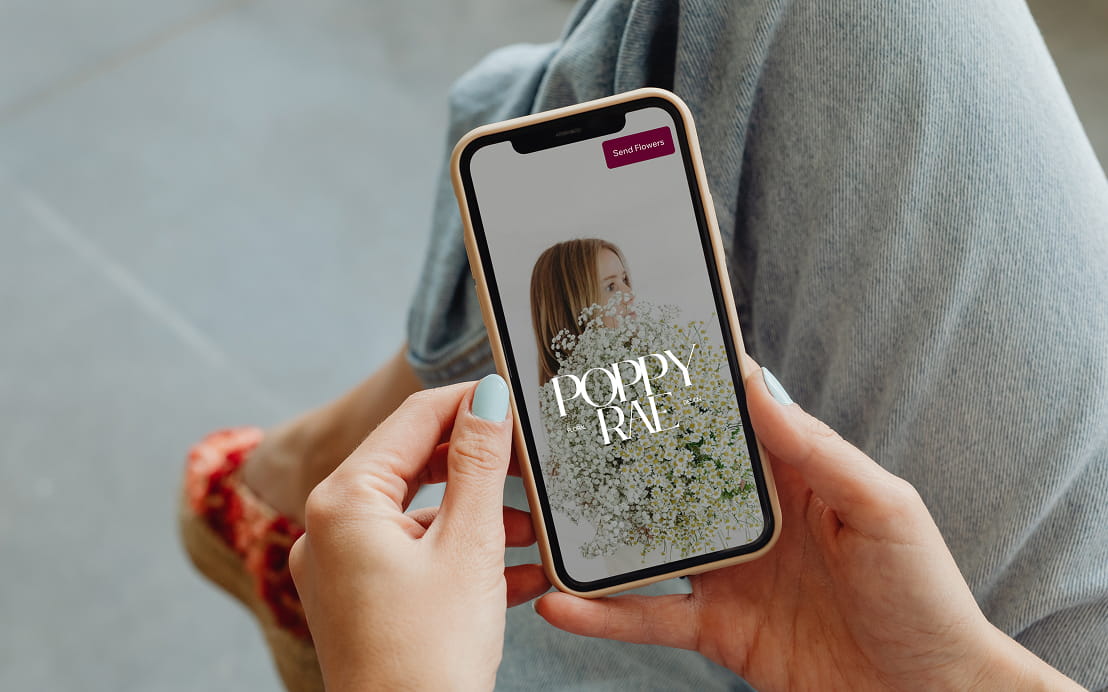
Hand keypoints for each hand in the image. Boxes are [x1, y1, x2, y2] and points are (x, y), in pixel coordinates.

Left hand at [289, 376, 549, 691]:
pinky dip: (462, 554)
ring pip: (420, 514)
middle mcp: (330, 528)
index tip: (513, 392)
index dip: (467, 400)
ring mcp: (342, 567)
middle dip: (479, 466)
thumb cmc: (430, 654)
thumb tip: (489, 396)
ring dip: (479, 516)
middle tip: (530, 462)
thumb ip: (480, 463)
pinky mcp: (361, 600)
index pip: (412, 420)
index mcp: (344, 502)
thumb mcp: (468, 544)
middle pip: (414, 465)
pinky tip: (515, 572)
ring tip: (531, 532)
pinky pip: (415, 556)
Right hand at [535, 363, 1084, 691]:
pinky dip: (603, 614)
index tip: (631, 354)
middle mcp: (749, 518)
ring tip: (538, 513)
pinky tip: (562, 603)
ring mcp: (728, 573)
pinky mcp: (716, 629)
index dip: (684, 386)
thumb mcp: (882, 508)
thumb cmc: (924, 595)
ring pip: (646, 542)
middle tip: (558, 425)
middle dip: (618, 451)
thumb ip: (817, 449)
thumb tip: (756, 386)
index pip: (728, 417)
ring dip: (594, 530)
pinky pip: (648, 618)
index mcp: (791, 475)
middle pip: (671, 475)